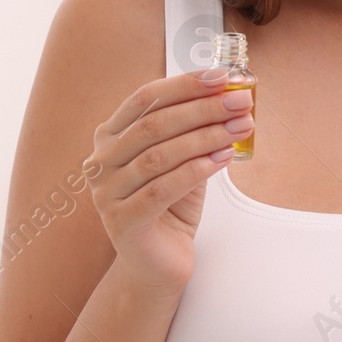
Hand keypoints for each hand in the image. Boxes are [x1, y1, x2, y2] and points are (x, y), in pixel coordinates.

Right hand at [86, 67, 254, 293]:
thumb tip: (231, 96)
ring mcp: (106, 193)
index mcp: (110, 136)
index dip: (185, 84)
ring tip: (240, 128)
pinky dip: (196, 170)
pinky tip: (223, 158)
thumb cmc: (171, 205)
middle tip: (240, 102)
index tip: (222, 77)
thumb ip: (196, 129)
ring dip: (206, 137)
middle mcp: (101, 161)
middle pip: (154, 124)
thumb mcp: (183, 159)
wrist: (158, 264)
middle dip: (203, 108)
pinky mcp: (122, 222)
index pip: (146, 98)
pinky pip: (162, 189)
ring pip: (160, 155)